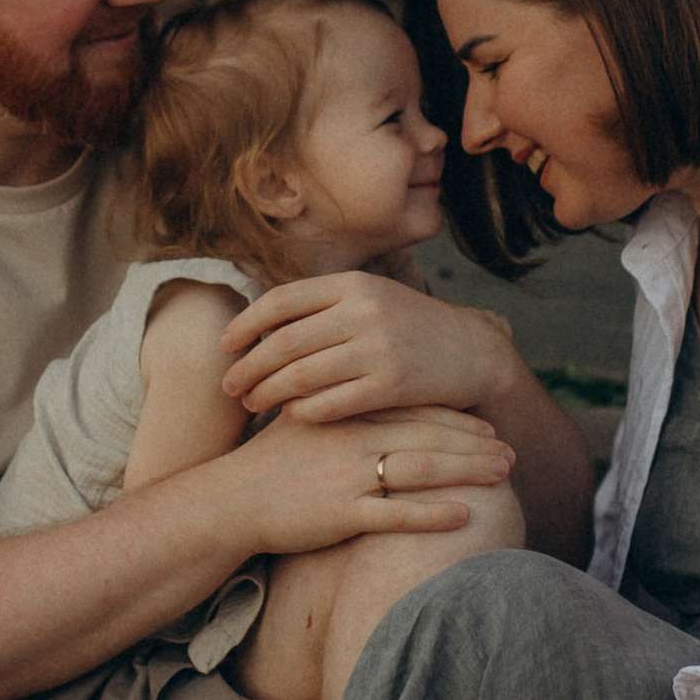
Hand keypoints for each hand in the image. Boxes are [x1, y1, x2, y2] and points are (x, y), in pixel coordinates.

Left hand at [221, 273, 515, 427]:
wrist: (473, 352)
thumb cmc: (410, 327)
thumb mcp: (371, 299)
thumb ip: (323, 305)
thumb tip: (259, 322)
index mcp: (353, 283)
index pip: (282, 300)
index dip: (246, 323)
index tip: (226, 345)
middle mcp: (364, 310)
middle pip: (285, 342)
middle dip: (249, 366)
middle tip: (229, 386)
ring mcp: (379, 347)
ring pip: (302, 374)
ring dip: (268, 393)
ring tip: (251, 404)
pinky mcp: (392, 385)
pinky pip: (331, 403)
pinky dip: (303, 412)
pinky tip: (290, 416)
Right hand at [227, 405, 512, 559]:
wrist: (230, 501)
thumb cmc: (271, 464)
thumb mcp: (307, 421)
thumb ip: (345, 409)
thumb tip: (382, 406)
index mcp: (347, 413)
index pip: (412, 409)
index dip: (455, 417)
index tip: (487, 425)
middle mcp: (352, 438)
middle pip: (427, 437)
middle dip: (474, 444)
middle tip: (511, 452)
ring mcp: (347, 476)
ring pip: (420, 470)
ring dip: (467, 471)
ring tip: (503, 475)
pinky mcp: (340, 514)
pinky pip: (396, 515)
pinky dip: (433, 514)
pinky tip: (465, 515)